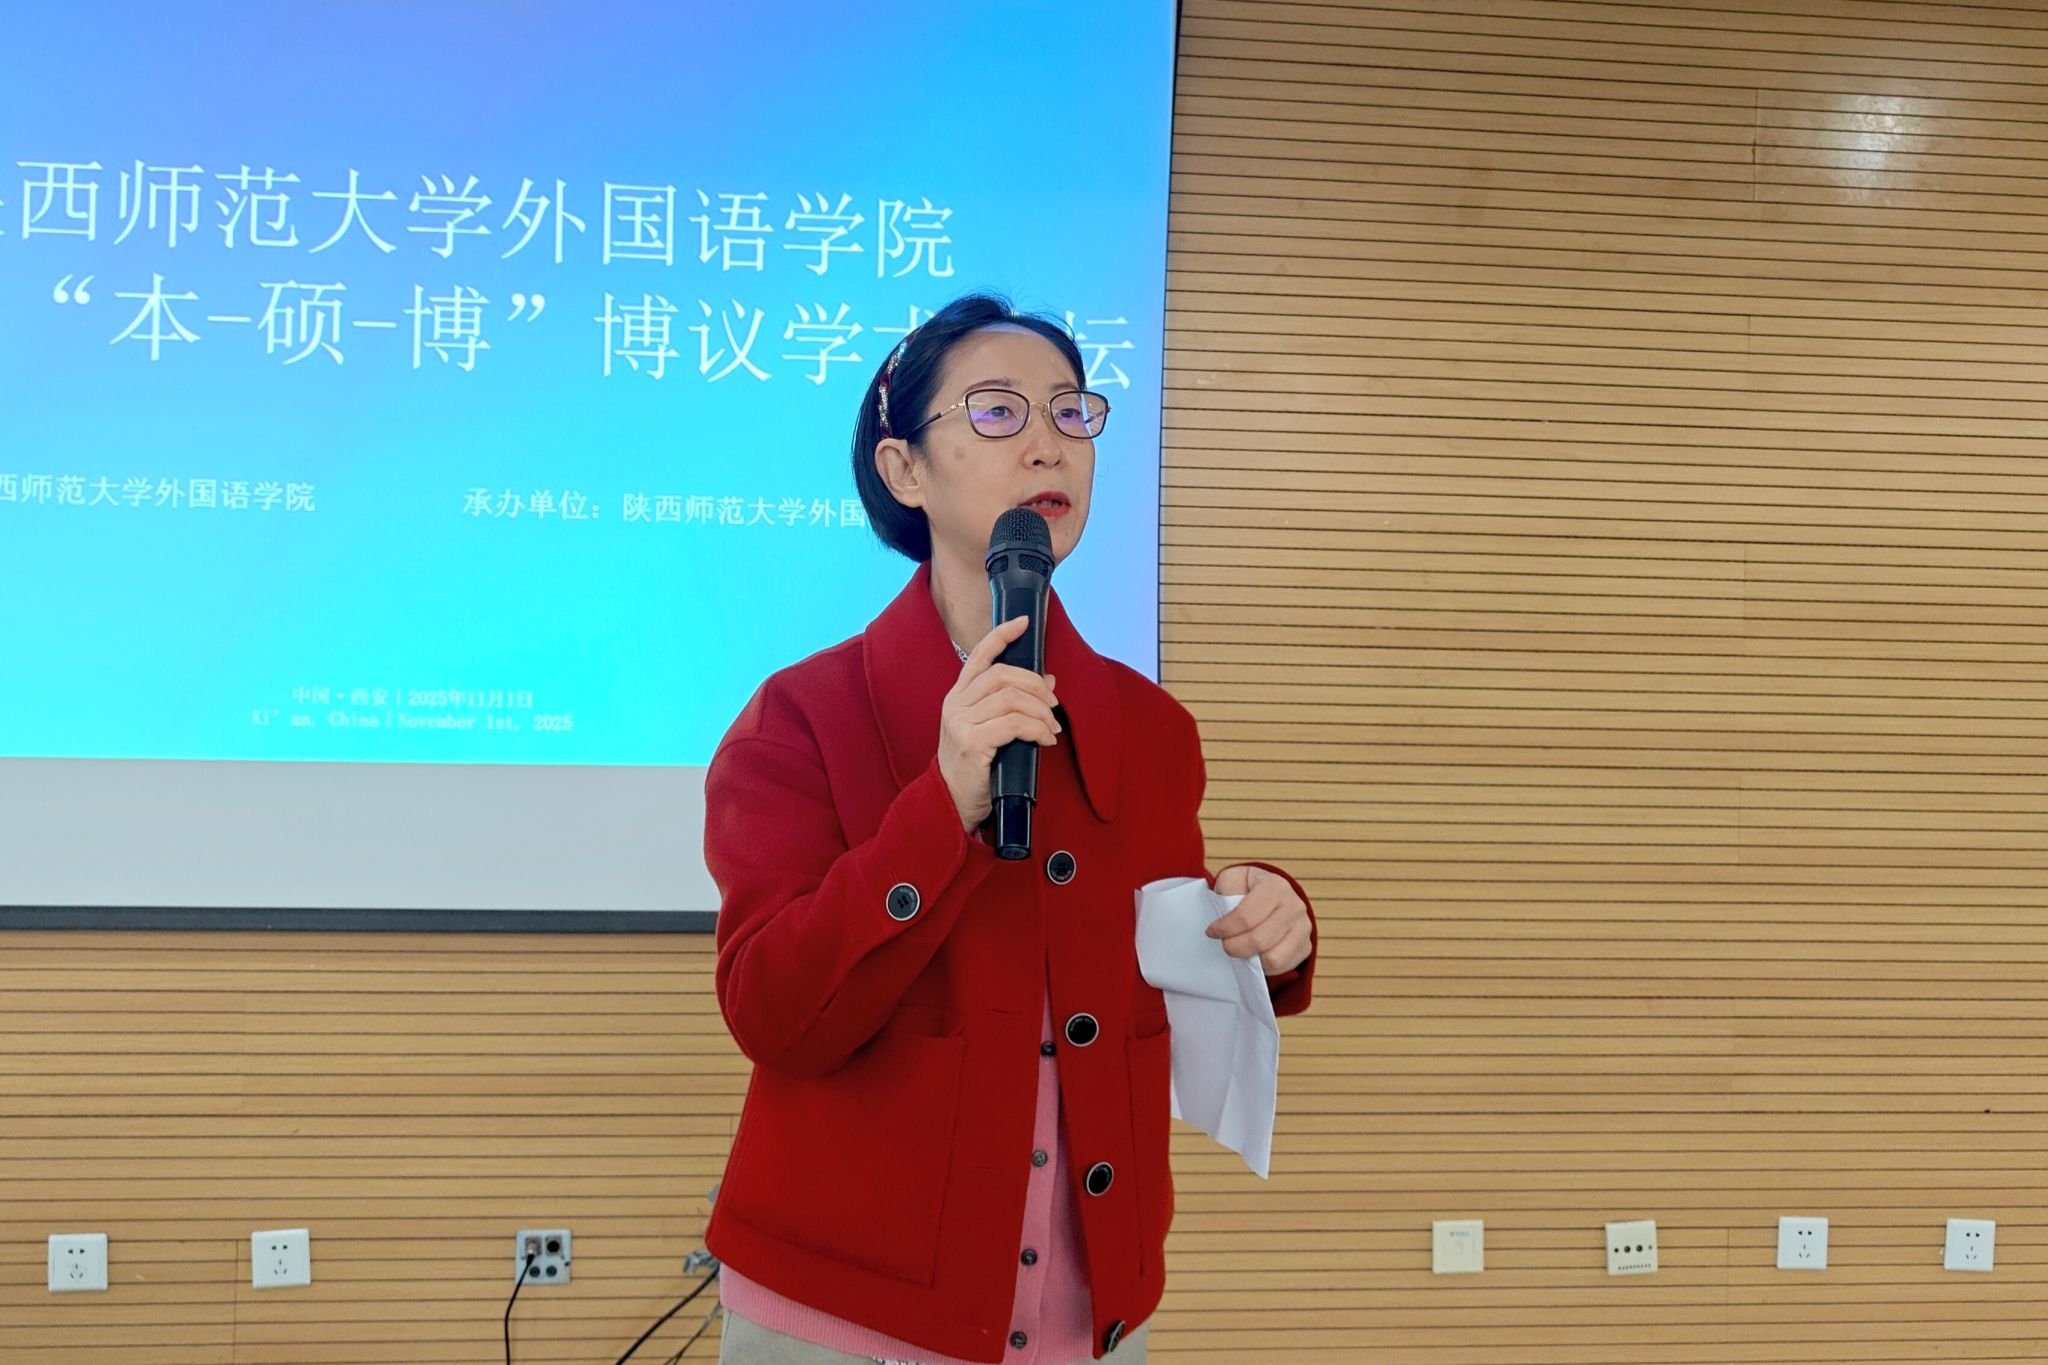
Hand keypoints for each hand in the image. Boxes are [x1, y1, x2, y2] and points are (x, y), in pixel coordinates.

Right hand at [938, 614, 1059, 831]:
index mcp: (958, 696)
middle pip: (1003, 674)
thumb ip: (1014, 704)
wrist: (951, 802)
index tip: (1023, 622)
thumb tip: (1049, 681)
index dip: (1001, 635)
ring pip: (1011, 699)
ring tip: (1052, 729)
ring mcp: (961, 722)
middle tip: (1053, 705)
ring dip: (1041, 712)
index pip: (978, 655)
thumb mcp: (991, 730)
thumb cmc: (975, 767)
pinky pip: (1013, 724)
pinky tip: (1045, 740)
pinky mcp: (972, 743)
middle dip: (1035, 685)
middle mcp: (956, 704)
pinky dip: (1036, 729)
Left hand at [1206, 864, 1311, 975]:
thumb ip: (1227, 890)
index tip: (1211, 931)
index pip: (1246, 916)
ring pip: (1273, 958)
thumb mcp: (1234, 879)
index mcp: (1276, 886)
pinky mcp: (1305, 946)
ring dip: (1250, 958)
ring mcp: (1303, 928)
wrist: (1274, 895)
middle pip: (1259, 940)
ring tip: (1240, 949)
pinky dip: (1263, 966)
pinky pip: (1281, 966)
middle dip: (1234, 947)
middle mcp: (1294, 906)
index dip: (1225, 928)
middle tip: (1224, 943)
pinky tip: (1253, 954)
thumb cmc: (1249, 888)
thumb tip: (1224, 913)